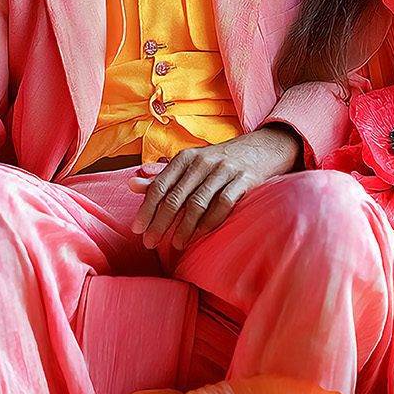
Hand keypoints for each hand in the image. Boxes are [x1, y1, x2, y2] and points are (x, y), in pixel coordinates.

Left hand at [130, 125, 301, 252]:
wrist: (262, 148)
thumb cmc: (219, 160)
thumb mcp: (190, 163)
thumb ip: (162, 176)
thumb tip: (131, 185)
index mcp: (186, 157)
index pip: (160, 186)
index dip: (146, 209)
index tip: (137, 229)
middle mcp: (203, 162)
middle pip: (175, 197)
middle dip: (160, 223)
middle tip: (149, 242)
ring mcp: (224, 170)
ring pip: (198, 203)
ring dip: (184, 227)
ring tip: (175, 245)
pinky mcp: (244, 180)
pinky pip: (223, 204)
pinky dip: (210, 222)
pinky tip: (201, 236)